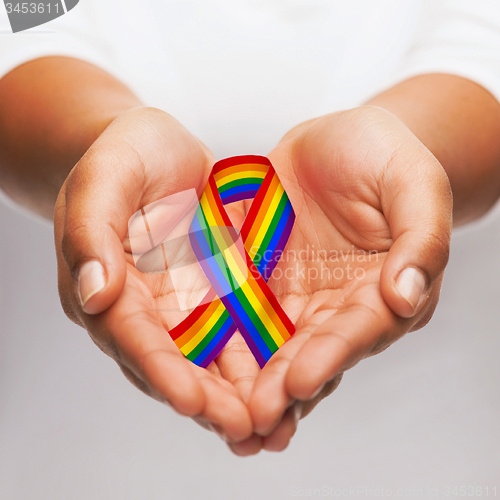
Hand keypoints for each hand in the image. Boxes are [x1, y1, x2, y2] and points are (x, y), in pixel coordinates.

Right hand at [54, 107, 254, 442]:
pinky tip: (287, 381)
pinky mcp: (218, 293)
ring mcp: (184, 303)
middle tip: (244, 428)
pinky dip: (258, 361)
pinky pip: (238, 332)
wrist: (158, 150)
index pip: (132, 336)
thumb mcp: (105, 178)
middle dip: (206, 399)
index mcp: (110, 286)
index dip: (159, 369)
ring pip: (208, 359)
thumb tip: (94, 293)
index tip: (190, 399)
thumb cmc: (124, 155)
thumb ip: (92, 231)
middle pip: (173, 362)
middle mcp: (147, 307)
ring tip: (272, 423)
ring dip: (236, 394)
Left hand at [244, 106, 451, 452]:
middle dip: (281, 387)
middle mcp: (337, 304)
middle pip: (310, 352)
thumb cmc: (385, 156)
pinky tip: (198, 366)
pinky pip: (237, 311)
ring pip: (270, 345)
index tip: (300, 381)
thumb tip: (406, 296)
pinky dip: (220, 340)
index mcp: (380, 291)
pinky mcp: (259, 278)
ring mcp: (295, 294)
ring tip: (223, 416)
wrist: (340, 139)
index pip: (357, 330)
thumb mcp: (413, 185)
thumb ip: (421, 239)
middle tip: (252, 421)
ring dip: (248, 381)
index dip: (330, 356)